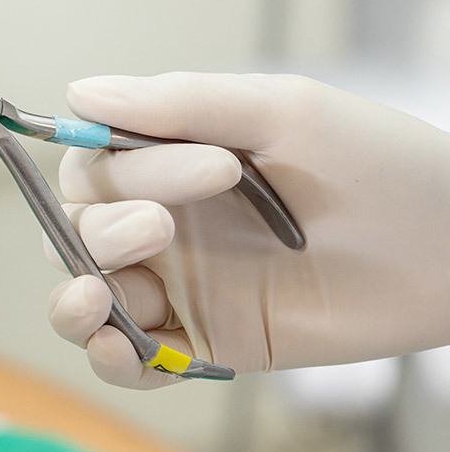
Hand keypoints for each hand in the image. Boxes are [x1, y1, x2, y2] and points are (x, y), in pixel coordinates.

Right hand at [45, 73, 449, 388]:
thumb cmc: (376, 162)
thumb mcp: (280, 111)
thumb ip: (177, 104)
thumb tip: (77, 93)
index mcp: (173, 160)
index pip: (92, 165)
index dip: (115, 167)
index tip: (206, 162)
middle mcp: (166, 221)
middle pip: (78, 229)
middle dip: (103, 230)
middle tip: (165, 225)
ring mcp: (182, 284)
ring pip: (86, 293)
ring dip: (75, 297)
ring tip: (99, 297)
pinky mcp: (206, 341)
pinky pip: (134, 358)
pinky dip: (108, 358)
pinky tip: (115, 344)